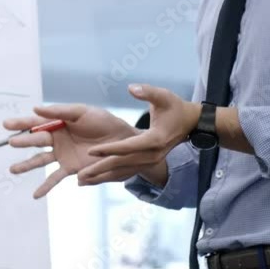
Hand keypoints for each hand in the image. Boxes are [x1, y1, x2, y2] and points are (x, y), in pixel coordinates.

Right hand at [3, 104, 136, 198]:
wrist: (123, 141)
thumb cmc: (103, 122)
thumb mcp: (82, 112)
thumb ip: (59, 111)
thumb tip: (35, 108)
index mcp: (58, 123)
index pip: (35, 122)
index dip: (20, 123)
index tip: (6, 125)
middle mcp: (57, 139)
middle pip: (35, 140)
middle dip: (23, 142)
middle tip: (11, 142)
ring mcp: (62, 155)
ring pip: (40, 160)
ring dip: (26, 165)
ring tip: (13, 169)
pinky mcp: (71, 168)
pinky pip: (55, 178)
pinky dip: (45, 187)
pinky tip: (35, 195)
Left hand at [77, 83, 199, 185]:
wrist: (190, 123)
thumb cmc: (175, 107)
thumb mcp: (164, 96)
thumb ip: (148, 92)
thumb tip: (132, 88)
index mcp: (154, 140)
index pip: (128, 147)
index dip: (109, 149)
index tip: (91, 151)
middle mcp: (151, 155)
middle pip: (122, 164)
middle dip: (100, 169)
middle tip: (79, 174)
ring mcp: (150, 161)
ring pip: (122, 171)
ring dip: (102, 176)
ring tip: (80, 180)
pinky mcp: (146, 163)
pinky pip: (125, 172)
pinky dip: (109, 176)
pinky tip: (93, 179)